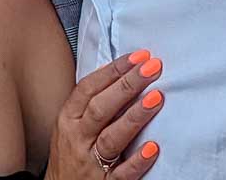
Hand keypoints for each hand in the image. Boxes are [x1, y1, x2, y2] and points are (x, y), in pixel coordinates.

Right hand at [44, 50, 164, 179]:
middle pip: (101, 108)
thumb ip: (90, 104)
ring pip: (111, 138)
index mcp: (68, 119)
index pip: (89, 88)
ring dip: (134, 117)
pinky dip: (136, 161)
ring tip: (156, 97)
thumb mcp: (71, 125)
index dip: (113, 71)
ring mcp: (90, 162)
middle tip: (152, 67)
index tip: (137, 57)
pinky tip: (153, 148)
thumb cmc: (70, 154)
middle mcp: (77, 138)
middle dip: (127, 85)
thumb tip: (122, 74)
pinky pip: (122, 173)